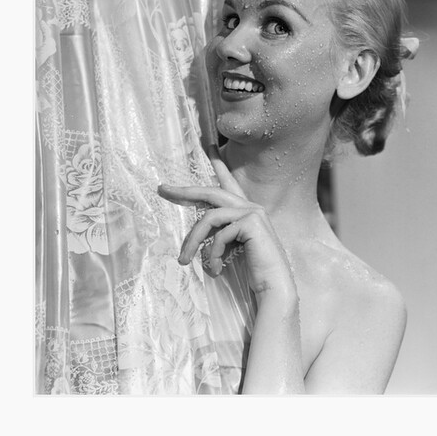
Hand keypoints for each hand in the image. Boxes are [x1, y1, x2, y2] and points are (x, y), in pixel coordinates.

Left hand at [157, 146, 296, 301]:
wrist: (274, 288)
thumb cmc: (253, 273)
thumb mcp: (231, 249)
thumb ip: (218, 235)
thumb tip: (195, 234)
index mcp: (247, 213)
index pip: (229, 184)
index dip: (220, 165)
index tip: (210, 147)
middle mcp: (251, 208)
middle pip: (211, 193)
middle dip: (185, 190)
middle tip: (162, 189)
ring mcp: (252, 213)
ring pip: (208, 218)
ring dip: (193, 242)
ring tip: (184, 261)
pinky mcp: (251, 223)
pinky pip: (218, 234)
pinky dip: (211, 254)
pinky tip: (214, 270)